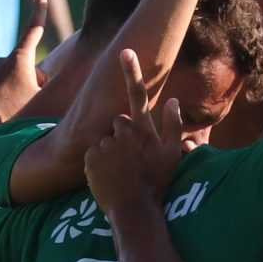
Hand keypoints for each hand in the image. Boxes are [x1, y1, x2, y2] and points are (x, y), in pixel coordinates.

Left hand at [0, 0, 50, 125]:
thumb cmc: (11, 114)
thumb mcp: (42, 102)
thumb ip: (52, 91)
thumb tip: (52, 89)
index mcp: (20, 58)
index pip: (34, 28)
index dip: (39, 8)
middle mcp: (5, 60)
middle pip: (33, 69)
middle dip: (37, 85)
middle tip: (28, 105)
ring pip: (21, 82)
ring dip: (24, 96)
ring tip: (13, 114)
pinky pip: (8, 90)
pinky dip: (11, 102)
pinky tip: (3, 116)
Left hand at [84, 52, 187, 214]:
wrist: (134, 210)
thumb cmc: (156, 183)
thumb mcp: (172, 155)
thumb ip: (173, 125)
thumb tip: (172, 100)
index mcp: (143, 130)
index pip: (138, 95)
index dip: (132, 72)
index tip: (125, 51)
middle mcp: (122, 133)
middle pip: (119, 121)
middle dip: (123, 134)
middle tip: (132, 159)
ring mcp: (105, 144)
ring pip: (106, 138)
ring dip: (111, 150)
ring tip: (120, 171)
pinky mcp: (89, 157)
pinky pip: (93, 153)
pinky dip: (98, 162)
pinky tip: (109, 176)